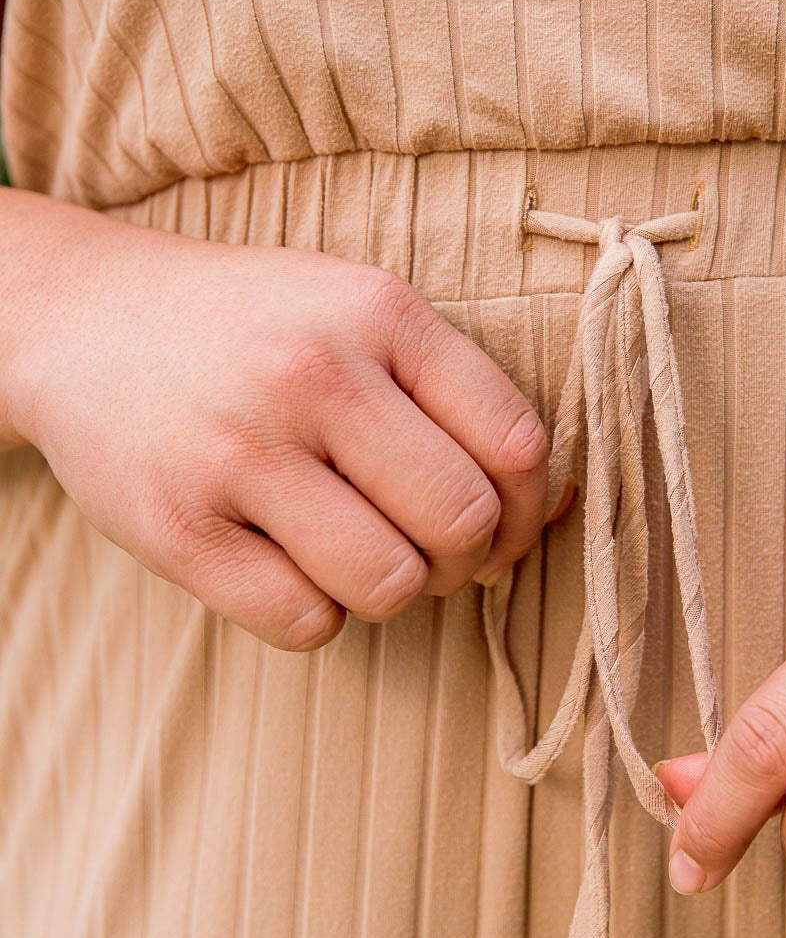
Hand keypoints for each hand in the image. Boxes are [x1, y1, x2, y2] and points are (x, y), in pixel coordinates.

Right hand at [1, 188, 563, 649]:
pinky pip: (308, 625)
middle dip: (462, 560)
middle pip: (462, 524)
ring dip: (389, 591)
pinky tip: (287, 565)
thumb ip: (453, 394)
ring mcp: (241, 452)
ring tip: (352, 551)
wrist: (83, 318)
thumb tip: (550, 512)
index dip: (525, 512)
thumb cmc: (254, 331)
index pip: (517, 444)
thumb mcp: (358, 312)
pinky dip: (316, 615)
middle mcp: (314, 374)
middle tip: (424, 547)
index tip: (497, 527)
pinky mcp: (181, 528)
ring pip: (391, 586)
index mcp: (380, 312)